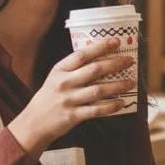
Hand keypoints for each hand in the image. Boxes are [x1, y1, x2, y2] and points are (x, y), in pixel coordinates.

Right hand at [8, 38, 133, 158]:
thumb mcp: (56, 78)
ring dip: (117, 86)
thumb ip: (73, 69)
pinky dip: (110, 106)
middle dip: (115, 64)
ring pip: (98, 90)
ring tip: (131, 82)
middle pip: (94, 70)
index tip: (115, 41)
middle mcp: (64, 83)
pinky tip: (121, 103)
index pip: (82, 55)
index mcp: (60, 70)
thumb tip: (101, 58)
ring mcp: (69, 100)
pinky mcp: (73, 116)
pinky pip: (96, 110)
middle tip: (130, 61)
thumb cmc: (49, 97)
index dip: (100, 47)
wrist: (34, 123)